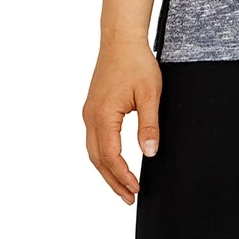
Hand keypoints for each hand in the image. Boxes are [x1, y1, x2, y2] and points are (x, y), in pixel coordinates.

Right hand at [82, 36, 161, 204]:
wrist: (121, 40)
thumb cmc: (136, 63)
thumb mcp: (149, 94)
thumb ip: (149, 124)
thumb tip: (149, 152)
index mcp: (103, 115)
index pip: (110, 157)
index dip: (123, 176)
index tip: (136, 189)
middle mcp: (90, 117)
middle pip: (98, 159)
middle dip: (113, 181)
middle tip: (129, 198)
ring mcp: (89, 113)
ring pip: (93, 151)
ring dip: (107, 171)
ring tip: (123, 186)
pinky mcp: (92, 108)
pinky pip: (94, 140)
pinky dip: (103, 156)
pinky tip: (114, 161)